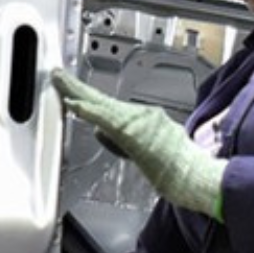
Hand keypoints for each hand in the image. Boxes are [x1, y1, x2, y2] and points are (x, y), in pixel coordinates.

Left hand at [51, 68, 226, 219]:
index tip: (73, 89)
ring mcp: (138, 121)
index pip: (109, 105)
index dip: (89, 96)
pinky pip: (106, 119)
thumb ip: (120, 141)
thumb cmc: (178, 169)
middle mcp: (141, 114)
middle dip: (77, 87)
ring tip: (60, 82)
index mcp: (145, 119)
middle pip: (102, 99)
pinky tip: (74, 104)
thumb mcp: (147, 151)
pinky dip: (89, 110)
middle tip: (58, 75)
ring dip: (78, 93)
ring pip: (101, 104)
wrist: (195, 176)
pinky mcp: (134, 133)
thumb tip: (98, 131)